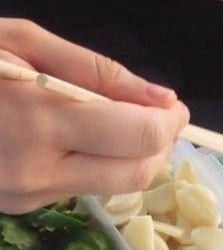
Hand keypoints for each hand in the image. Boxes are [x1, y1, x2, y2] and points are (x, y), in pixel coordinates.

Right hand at [0, 19, 189, 213]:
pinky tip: (80, 139)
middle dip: (159, 145)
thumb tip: (160, 98)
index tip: (174, 106)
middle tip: (157, 117)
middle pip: (136, 174)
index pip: (139, 138)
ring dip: (132, 158)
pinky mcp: (20, 207)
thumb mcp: (22, 41)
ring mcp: (27, 195)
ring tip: (117, 123)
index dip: (170, 122)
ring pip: (113, 187)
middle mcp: (38, 171)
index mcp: (39, 120)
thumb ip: (98, 72)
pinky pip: (80, 188)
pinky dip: (97, 164)